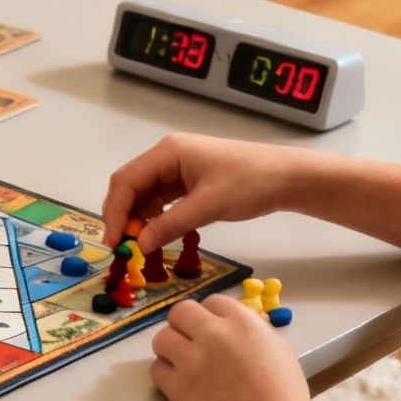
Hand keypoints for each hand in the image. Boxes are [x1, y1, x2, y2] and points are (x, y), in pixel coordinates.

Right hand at [101, 134, 306, 253]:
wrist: (286, 177)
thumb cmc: (250, 182)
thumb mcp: (209, 206)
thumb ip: (170, 225)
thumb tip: (140, 245)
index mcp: (167, 153)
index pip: (126, 181)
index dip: (115, 213)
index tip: (113, 242)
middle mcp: (166, 157)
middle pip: (129, 186)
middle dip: (121, 216)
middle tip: (120, 248)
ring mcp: (176, 169)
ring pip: (143, 195)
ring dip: (137, 219)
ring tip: (137, 245)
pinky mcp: (187, 182)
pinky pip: (159, 201)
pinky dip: (153, 219)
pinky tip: (155, 235)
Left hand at [150, 297, 318, 400]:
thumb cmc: (284, 397)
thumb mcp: (278, 350)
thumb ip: (253, 332)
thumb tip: (234, 327)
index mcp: (242, 322)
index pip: (212, 301)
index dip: (211, 315)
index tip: (211, 328)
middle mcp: (213, 334)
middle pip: (180, 312)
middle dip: (184, 324)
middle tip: (190, 341)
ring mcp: (192, 360)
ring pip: (161, 338)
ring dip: (170, 348)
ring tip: (182, 362)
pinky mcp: (177, 386)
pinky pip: (156, 369)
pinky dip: (165, 374)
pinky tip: (179, 382)